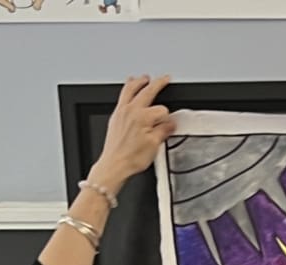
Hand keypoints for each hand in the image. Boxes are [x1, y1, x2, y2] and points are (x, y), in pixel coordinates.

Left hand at [91, 75, 172, 191]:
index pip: (162, 110)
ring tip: (144, 78)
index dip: (168, 117)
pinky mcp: (115, 116)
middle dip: (158, 83)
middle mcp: (131, 110)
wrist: (114, 164)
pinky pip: (121, 96)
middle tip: (165, 78)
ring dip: (139, 81)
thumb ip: (163, 131)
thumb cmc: (131, 158)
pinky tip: (129, 90)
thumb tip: (170, 124)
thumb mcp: (154, 145)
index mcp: (143, 117)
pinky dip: (127, 89)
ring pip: (130, 89)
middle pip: (147, 91)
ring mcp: (121, 111)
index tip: (169, 123)